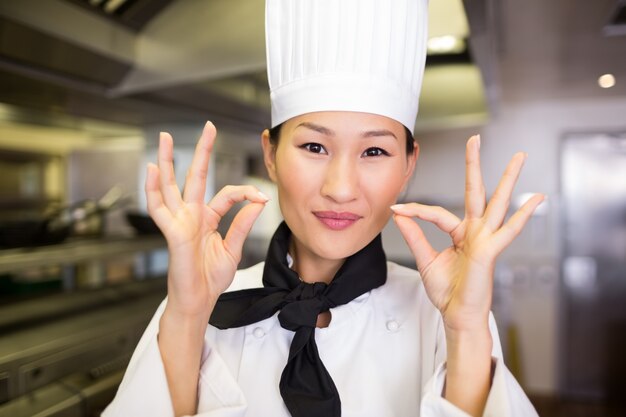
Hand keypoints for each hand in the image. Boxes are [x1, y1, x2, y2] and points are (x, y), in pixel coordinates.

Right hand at [145, 122, 268, 318]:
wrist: (199, 301)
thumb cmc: (211, 278)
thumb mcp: (233, 248)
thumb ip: (242, 224)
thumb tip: (257, 202)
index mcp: (207, 219)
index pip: (227, 195)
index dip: (245, 192)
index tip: (262, 196)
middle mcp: (191, 216)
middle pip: (193, 177)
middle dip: (200, 152)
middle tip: (207, 128)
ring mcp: (180, 222)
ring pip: (170, 185)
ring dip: (167, 161)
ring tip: (165, 139)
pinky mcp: (172, 232)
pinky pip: (160, 209)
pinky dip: (154, 189)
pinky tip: (152, 170)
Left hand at [391, 135, 543, 331]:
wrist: (456, 314)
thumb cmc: (446, 291)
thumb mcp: (425, 258)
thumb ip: (415, 235)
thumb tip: (399, 215)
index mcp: (459, 233)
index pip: (436, 212)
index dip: (415, 210)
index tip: (396, 208)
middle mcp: (475, 231)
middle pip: (475, 191)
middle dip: (474, 165)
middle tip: (475, 139)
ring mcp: (485, 239)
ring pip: (497, 203)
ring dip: (508, 179)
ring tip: (519, 157)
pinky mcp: (490, 250)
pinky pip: (508, 230)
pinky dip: (524, 215)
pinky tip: (537, 199)